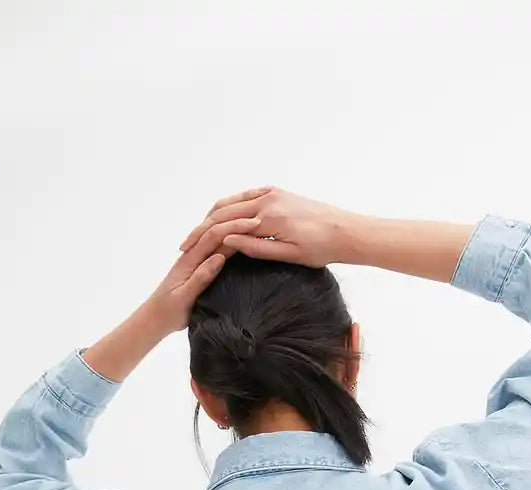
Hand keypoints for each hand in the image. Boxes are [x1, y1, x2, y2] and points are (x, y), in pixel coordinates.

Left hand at [147, 211, 268, 332]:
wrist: (155, 318)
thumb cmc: (168, 312)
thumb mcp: (184, 298)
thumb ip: (200, 277)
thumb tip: (219, 257)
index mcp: (190, 260)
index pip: (214, 236)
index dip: (234, 227)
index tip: (254, 224)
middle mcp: (193, 255)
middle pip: (217, 232)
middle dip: (237, 223)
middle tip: (260, 220)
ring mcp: (196, 260)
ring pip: (217, 238)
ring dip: (234, 228)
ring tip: (254, 224)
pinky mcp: (199, 267)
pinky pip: (216, 249)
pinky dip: (229, 241)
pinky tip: (241, 240)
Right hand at [178, 185, 352, 267]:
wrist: (345, 231)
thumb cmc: (320, 249)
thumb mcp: (287, 255)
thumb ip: (255, 247)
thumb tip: (227, 241)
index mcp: (267, 218)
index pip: (224, 227)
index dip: (202, 239)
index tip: (187, 251)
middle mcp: (266, 200)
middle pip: (222, 212)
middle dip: (201, 228)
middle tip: (185, 244)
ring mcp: (271, 193)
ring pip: (232, 202)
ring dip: (212, 216)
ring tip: (198, 233)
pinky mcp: (277, 192)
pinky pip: (246, 196)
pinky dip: (230, 205)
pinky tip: (221, 217)